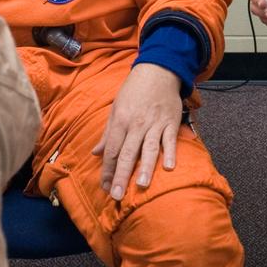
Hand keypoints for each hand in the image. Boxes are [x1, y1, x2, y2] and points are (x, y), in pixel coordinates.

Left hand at [91, 63, 182, 200]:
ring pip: (149, 148)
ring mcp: (155, 124)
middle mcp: (136, 124)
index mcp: (121, 121)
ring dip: (145, 167)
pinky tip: (170, 167)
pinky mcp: (170, 122)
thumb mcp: (116, 108)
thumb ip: (108, 133)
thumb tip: (96, 152)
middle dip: (121, 175)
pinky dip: (170, 152)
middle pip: (128, 153)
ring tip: (141, 185)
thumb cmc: (134, 91)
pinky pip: (170, 140)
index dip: (108, 170)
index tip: (105, 187)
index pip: (112, 150)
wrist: (158, 71)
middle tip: (117, 195)